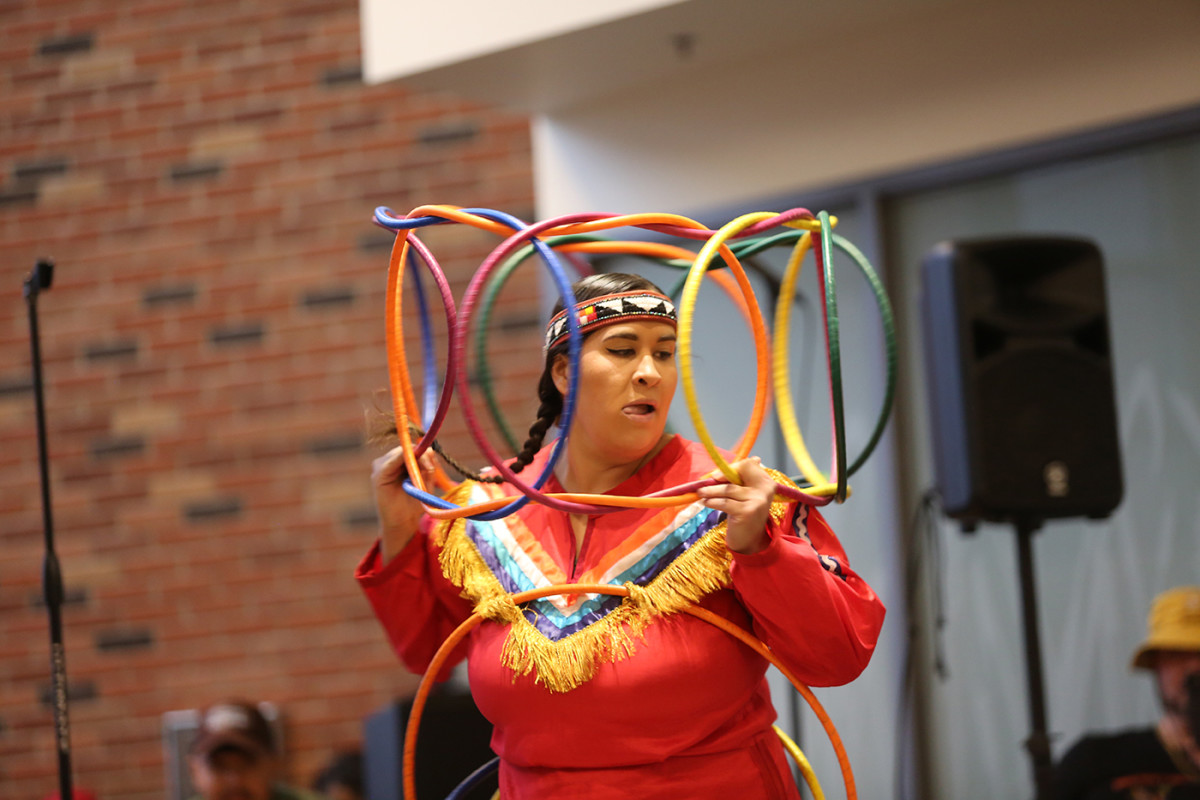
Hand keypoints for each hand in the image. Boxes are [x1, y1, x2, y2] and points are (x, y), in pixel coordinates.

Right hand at [372, 446, 435, 562]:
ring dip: (415, 461)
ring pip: (400, 452)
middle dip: (421, 456)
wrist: (401, 523)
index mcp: (400, 463)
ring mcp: (381, 466)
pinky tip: (412, 474)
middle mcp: (388, 462)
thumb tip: (430, 449)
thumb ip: (428, 467)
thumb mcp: (426, 483)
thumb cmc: (413, 504)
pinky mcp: (378, 474)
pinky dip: (403, 464)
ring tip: (423, 476)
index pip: (412, 449)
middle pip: (406, 449)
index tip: (432, 458)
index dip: (423, 451)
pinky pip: (390, 461)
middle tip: (431, 469)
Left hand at [696, 457, 775, 553]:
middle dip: (719, 476)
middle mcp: (764, 490)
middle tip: (704, 483)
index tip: (717, 476)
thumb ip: (745, 478)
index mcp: (766, 482)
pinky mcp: (746, 512)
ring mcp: (757, 501)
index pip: (748, 465)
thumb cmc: (745, 514)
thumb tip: (756, 458)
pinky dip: (712, 502)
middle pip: (738, 473)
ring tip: (700, 493)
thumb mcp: (747, 494)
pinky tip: (705, 503)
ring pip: (728, 489)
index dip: (731, 468)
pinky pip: (724, 502)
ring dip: (710, 490)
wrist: (750, 541)